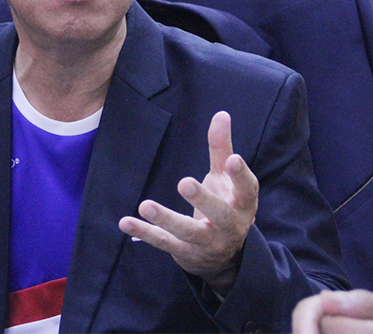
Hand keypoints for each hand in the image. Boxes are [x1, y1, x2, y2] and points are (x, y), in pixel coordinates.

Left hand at [118, 111, 257, 294]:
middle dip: (203, 200)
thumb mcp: (224, 179)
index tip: (233, 158)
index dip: (241, 175)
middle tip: (184, 183)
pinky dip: (145, 233)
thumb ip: (221, 149)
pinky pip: (164, 242)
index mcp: (242, 204)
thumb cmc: (225, 205)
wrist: (223, 258)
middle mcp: (229, 226)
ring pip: (188, 232)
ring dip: (167, 219)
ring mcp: (207, 242)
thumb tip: (221, 114)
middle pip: (220, 214)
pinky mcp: (185, 252)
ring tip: (146, 205)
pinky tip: (125, 222)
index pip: (247, 190)